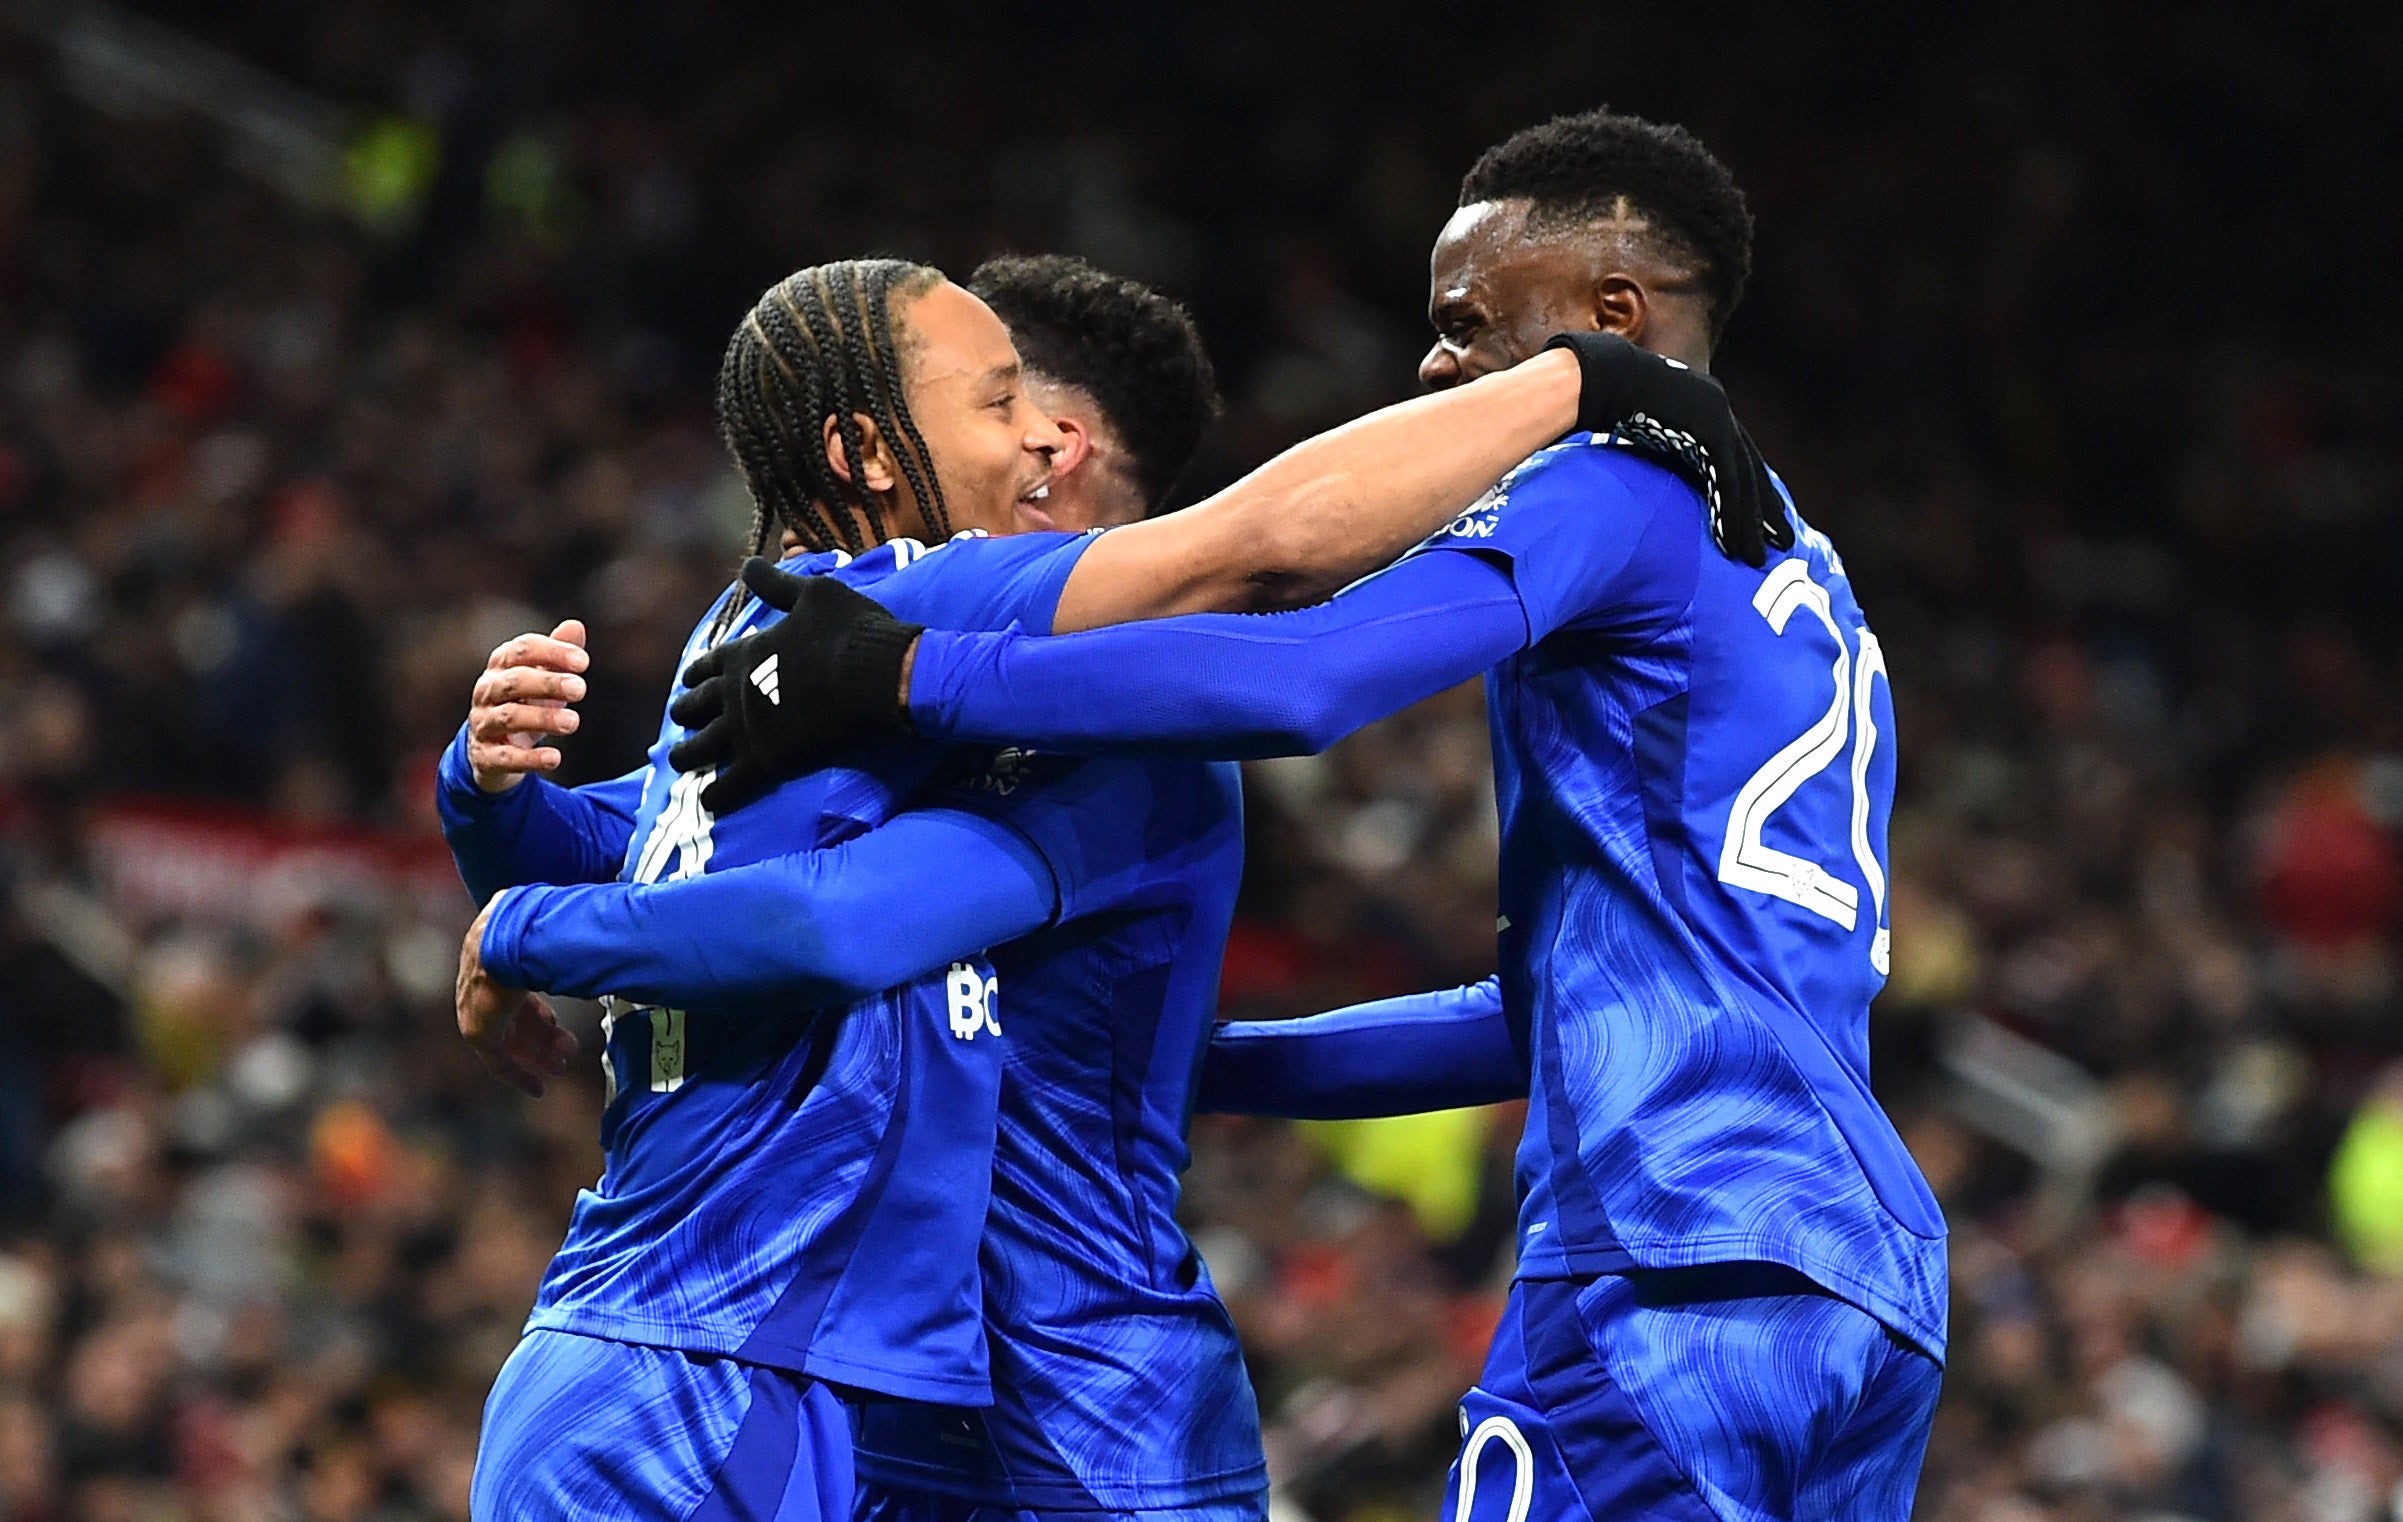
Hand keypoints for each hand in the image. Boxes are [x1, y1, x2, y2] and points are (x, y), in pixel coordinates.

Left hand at [456, 900, 576, 1095]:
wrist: (505, 940)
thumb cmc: (533, 934)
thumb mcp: (552, 941)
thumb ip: (567, 946)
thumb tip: (600, 936)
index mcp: (500, 965)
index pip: (520, 996)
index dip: (541, 1014)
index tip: (558, 1026)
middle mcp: (485, 989)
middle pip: (517, 1020)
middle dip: (543, 1038)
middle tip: (566, 1053)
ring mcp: (478, 1011)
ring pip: (512, 1041)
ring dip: (538, 1055)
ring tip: (562, 1066)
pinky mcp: (479, 1032)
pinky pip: (498, 1062)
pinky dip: (518, 1075)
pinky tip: (537, 1087)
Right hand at [466, 621, 590, 792]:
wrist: (493, 751)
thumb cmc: (524, 704)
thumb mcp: (542, 678)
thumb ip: (557, 655)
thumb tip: (575, 626)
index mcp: (501, 666)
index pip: (521, 650)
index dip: (551, 652)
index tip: (583, 662)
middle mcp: (487, 692)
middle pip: (514, 681)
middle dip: (547, 683)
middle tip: (580, 688)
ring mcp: (483, 724)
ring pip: (508, 718)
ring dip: (542, 718)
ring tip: (573, 722)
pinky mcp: (486, 757)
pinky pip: (505, 757)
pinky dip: (530, 758)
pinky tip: (555, 758)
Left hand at [666, 558, 923, 813]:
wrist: (875, 675)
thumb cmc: (850, 630)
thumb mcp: (813, 593)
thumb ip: (777, 583)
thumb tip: (749, 563)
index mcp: (746, 652)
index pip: (708, 664)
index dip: (697, 673)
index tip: (688, 680)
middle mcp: (736, 690)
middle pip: (696, 705)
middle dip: (685, 711)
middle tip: (679, 718)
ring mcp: (747, 728)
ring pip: (702, 747)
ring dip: (687, 755)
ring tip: (679, 763)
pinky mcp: (766, 759)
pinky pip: (731, 784)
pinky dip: (717, 795)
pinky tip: (708, 803)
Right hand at [1542, 332, 1793, 567]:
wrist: (1605, 378)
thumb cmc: (1611, 398)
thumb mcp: (1646, 422)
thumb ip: (1662, 441)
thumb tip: (1653, 465)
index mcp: (1708, 405)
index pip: (1738, 453)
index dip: (1751, 487)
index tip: (1762, 516)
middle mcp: (1720, 410)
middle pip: (1750, 469)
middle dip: (1764, 509)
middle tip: (1780, 540)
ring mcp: (1718, 418)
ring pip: (1743, 480)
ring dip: (1750, 522)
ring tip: (1755, 557)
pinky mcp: (1709, 431)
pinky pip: (1725, 480)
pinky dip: (1729, 513)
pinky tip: (1732, 542)